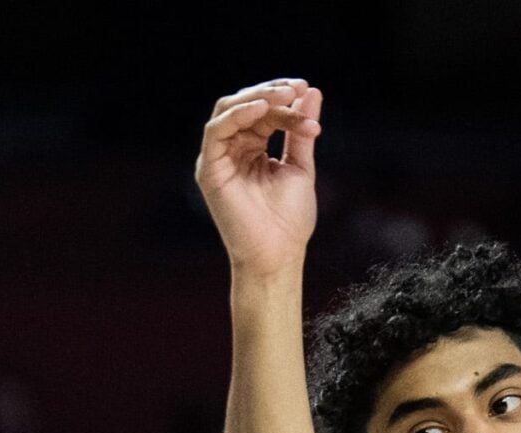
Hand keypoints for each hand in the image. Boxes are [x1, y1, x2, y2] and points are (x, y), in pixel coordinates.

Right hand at [195, 79, 322, 279]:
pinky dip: (237, 114)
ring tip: (285, 96)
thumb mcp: (300, 165)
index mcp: (251, 149)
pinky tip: (262, 107)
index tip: (307, 94)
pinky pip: (216, 131)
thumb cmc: (288, 220)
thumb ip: (300, 130)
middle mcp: (231, 151)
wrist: (277, 254)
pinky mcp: (209, 171)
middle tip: (297, 89)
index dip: (286, 100)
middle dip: (272, 92)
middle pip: (245, 105)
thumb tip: (310, 92)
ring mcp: (218, 160)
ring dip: (258, 97)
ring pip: (229, 110)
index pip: (265, 112)